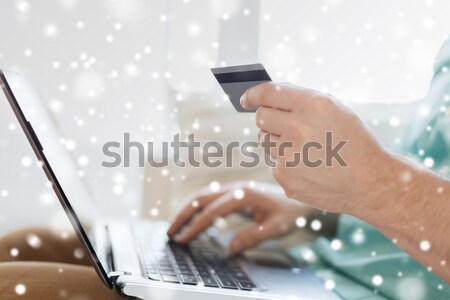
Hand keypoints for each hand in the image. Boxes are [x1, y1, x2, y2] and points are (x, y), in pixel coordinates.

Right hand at [167, 182, 307, 252]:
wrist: (298, 199)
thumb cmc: (289, 213)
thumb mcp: (276, 227)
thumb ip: (254, 236)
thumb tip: (231, 247)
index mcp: (244, 194)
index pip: (213, 211)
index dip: (196, 226)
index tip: (183, 239)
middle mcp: (235, 188)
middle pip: (201, 198)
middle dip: (183, 215)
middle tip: (169, 232)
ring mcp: (233, 189)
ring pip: (202, 196)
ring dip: (186, 210)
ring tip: (174, 227)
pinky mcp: (233, 194)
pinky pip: (209, 199)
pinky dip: (196, 208)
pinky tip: (190, 219)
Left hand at [241, 82, 393, 214]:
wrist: (369, 182)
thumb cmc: (353, 142)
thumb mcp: (336, 110)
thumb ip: (302, 101)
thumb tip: (267, 97)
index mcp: (313, 105)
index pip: (267, 93)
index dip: (252, 94)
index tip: (245, 98)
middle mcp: (298, 128)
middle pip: (261, 117)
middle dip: (269, 119)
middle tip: (284, 125)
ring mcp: (289, 155)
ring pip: (264, 140)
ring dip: (277, 141)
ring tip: (305, 149)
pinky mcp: (284, 177)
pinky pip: (273, 162)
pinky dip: (284, 163)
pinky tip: (307, 167)